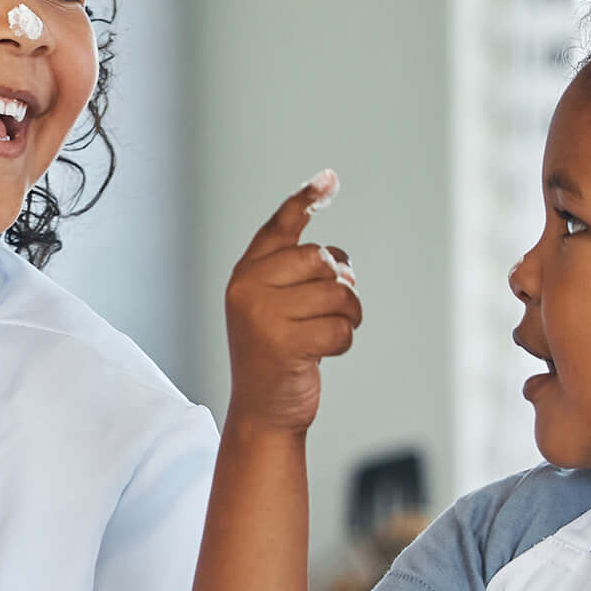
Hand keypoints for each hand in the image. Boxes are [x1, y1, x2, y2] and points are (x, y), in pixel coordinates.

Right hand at [222, 172, 362, 435]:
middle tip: (329, 312)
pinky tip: (319, 355)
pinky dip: (341, 343)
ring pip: (337, 295)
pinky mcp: (283, 342)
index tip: (327, 179)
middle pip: (321, 262)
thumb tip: (339, 262)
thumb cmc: (277, 356)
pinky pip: (340, 328)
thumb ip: (298, 277)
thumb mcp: (277, 308)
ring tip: (322, 336)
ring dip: (345, 318)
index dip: (304, 202)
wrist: (263, 411)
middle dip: (339, 288)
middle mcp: (247, 288)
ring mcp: (262, 315)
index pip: (279, 229)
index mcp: (245, 274)